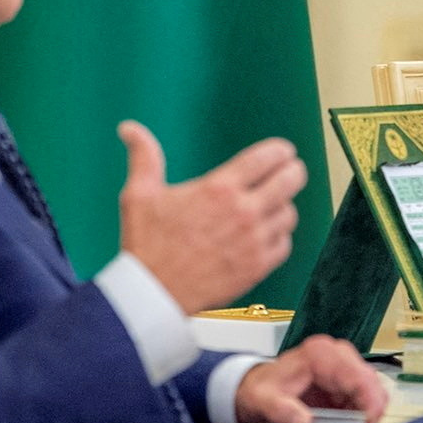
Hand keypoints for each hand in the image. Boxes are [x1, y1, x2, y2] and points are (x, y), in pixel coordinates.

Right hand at [117, 121, 306, 312]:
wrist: (152, 293)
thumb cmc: (146, 245)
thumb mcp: (139, 195)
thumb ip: (144, 157)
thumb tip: (129, 128)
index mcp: (219, 189)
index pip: (267, 158)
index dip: (281, 151)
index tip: (283, 151)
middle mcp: (242, 212)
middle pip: (291, 180)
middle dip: (293, 171)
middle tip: (290, 171)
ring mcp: (253, 241)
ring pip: (290, 213)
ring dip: (283, 206)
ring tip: (272, 205)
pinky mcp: (257, 267)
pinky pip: (285, 244)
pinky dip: (280, 237)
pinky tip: (266, 234)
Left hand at [234, 335, 388, 422]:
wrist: (260, 394)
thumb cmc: (263, 392)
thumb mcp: (263, 402)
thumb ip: (281, 411)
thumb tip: (304, 421)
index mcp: (319, 354)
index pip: (357, 374)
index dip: (369, 401)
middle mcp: (336, 355)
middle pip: (371, 381)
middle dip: (372, 410)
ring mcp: (344, 368)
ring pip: (374, 390)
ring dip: (370, 415)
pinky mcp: (348, 383)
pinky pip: (368, 399)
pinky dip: (365, 416)